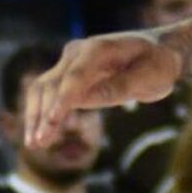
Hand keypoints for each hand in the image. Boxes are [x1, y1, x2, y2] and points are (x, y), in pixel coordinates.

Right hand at [21, 32, 186, 146]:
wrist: (158, 52)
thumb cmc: (158, 63)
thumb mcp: (151, 76)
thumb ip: (121, 86)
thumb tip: (89, 100)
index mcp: (99, 49)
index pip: (74, 76)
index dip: (62, 100)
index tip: (52, 123)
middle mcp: (78, 52)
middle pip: (51, 83)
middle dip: (42, 114)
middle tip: (37, 143)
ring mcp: (70, 63)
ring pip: (42, 88)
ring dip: (35, 116)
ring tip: (33, 143)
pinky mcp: (69, 76)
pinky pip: (48, 94)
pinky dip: (41, 114)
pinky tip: (39, 134)